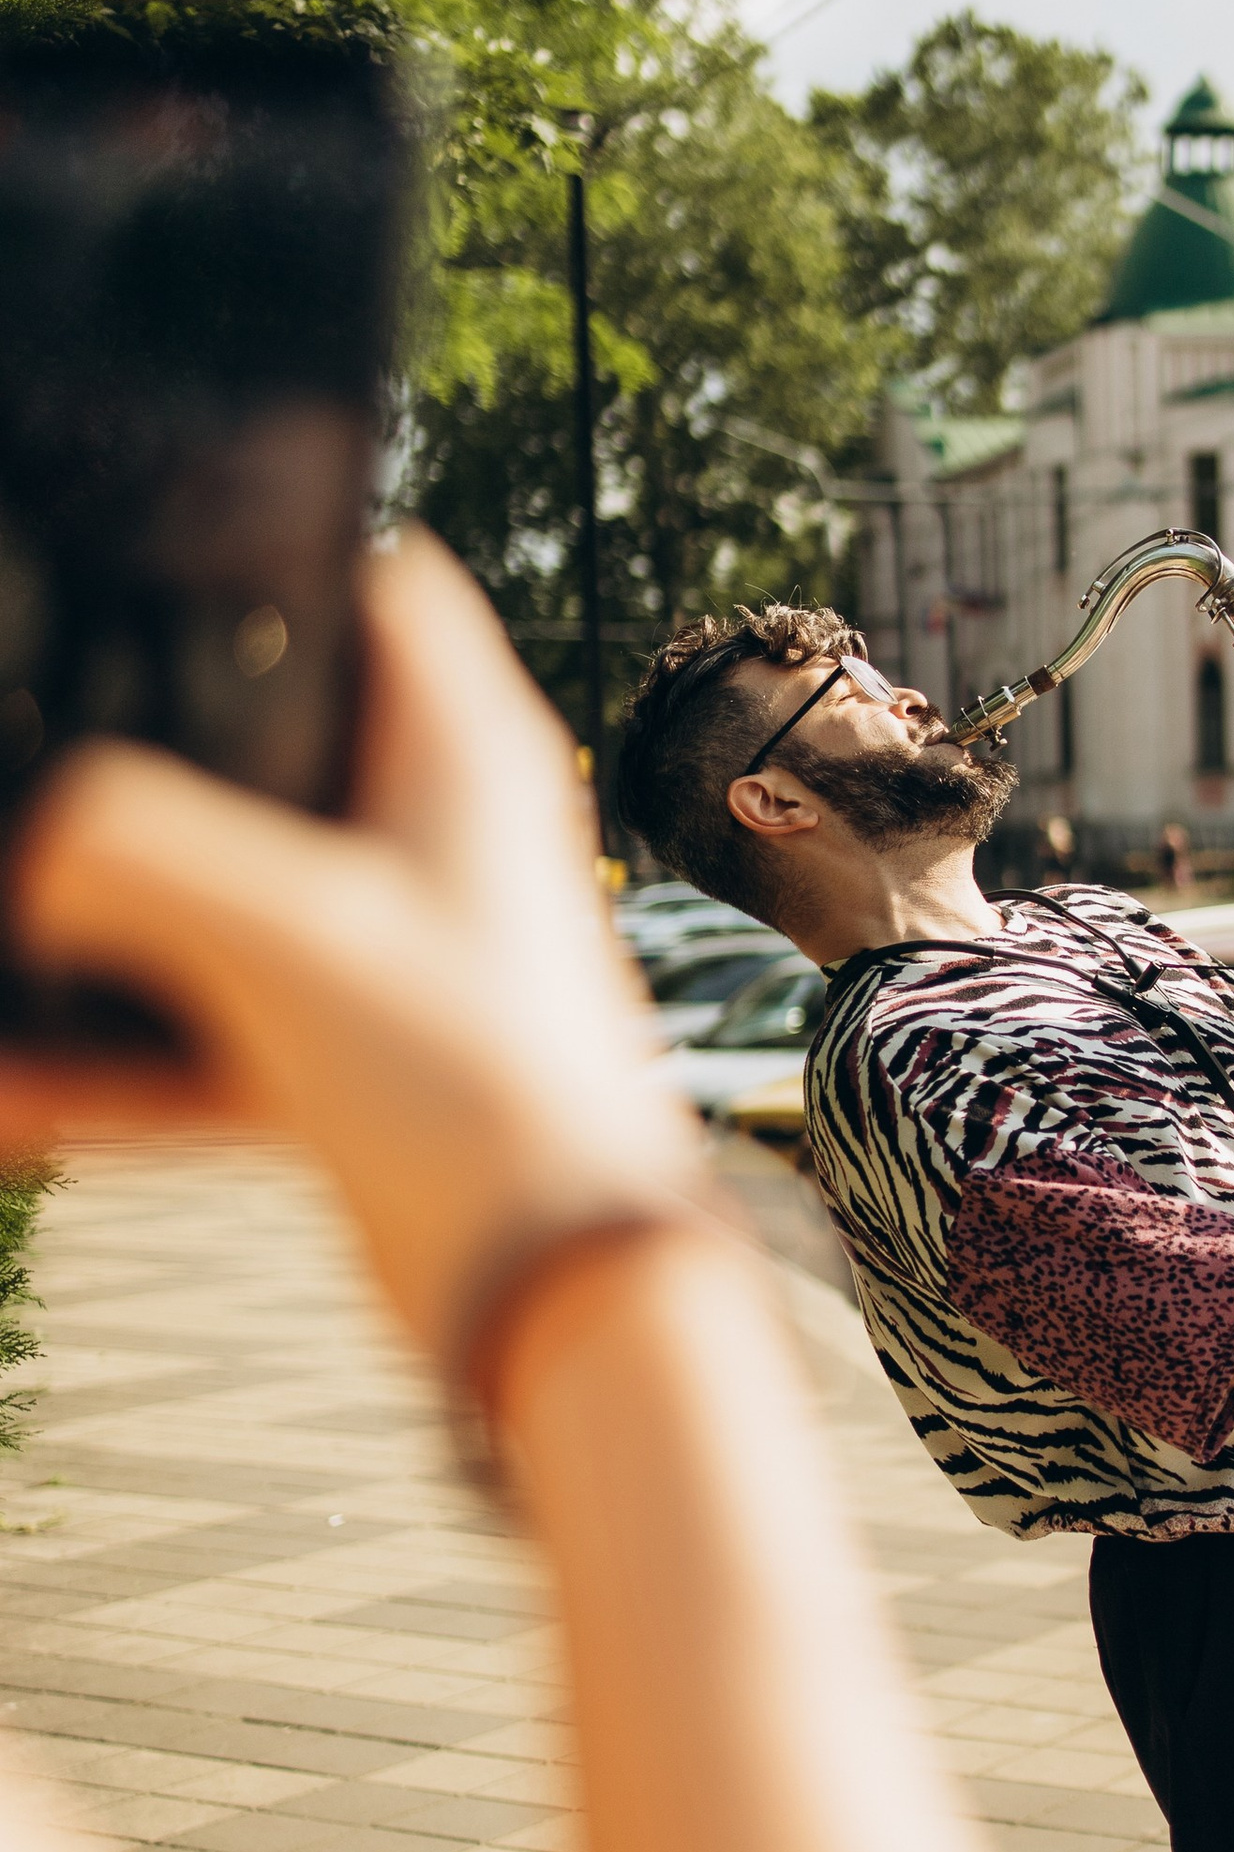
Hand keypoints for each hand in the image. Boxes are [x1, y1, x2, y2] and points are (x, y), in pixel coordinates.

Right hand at [0, 531, 701, 1370]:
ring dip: (96, 930)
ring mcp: (393, 949)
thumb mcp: (286, 935)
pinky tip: (7, 1096)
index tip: (153, 575)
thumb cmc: (479, 1086)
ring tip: (10, 957)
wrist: (561, 1291)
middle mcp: (435, 836)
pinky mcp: (357, 1057)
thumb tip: (42, 849)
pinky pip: (199, 1035)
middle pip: (266, 744)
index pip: (376, 592)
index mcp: (461, 754)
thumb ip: (137, 855)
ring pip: (213, 902)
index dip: (273, 559)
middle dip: (139, 759)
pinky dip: (106, 1064)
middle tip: (35, 764)